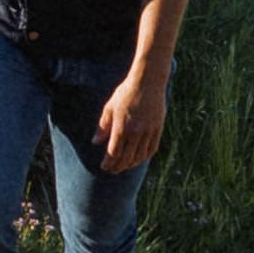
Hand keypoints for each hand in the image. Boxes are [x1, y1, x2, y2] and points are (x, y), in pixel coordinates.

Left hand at [97, 57, 171, 172]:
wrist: (148, 82)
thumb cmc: (125, 93)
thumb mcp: (109, 108)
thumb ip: (103, 127)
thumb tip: (95, 142)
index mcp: (121, 127)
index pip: (114, 152)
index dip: (109, 162)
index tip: (104, 167)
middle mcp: (135, 132)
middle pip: (126, 158)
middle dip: (118, 167)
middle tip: (112, 171)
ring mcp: (148, 131)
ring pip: (140, 156)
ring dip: (131, 164)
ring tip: (124, 166)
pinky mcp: (158, 129)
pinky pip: (152, 149)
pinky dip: (144, 157)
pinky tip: (138, 159)